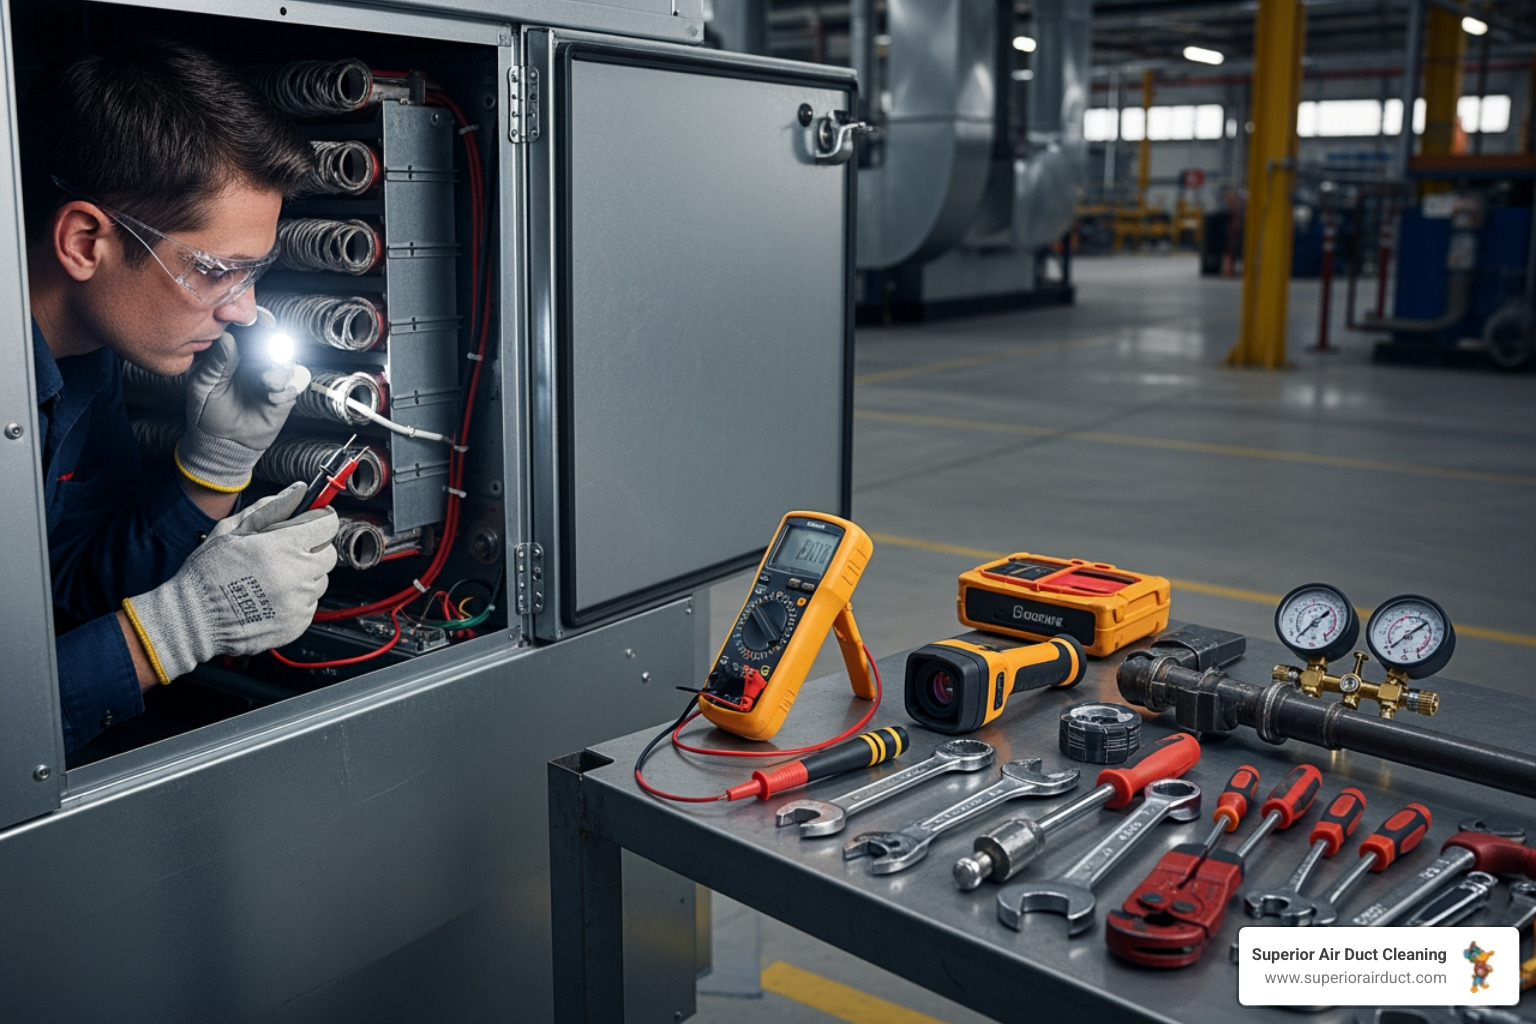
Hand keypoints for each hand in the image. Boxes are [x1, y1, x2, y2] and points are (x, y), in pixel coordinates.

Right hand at [121, 482, 338, 682]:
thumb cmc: (209, 573)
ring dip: (305, 576)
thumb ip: (271, 508)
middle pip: (329, 554)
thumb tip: (299, 491)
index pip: (327, 525)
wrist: (195, 619)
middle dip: (313, 549)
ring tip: (272, 577)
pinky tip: (271, 597)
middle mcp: (296, 575)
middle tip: (287, 551)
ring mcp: (299, 602)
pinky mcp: (298, 623)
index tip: (314, 520)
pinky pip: (310, 604)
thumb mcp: (233, 530)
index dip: (321, 519)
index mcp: (283, 546)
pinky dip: (296, 599)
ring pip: (320, 581)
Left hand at [175, 306, 312, 491]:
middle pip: (271, 339)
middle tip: (267, 347)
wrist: (222, 444)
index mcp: (232, 353)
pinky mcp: (282, 396)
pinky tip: (270, 395)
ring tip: (266, 380)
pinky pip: (291, 384)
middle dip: (271, 341)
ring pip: (285, 359)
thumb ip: (216, 363)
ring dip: (278, 367)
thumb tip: (228, 339)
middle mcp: (253, 361)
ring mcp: (269, 377)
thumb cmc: (206, 413)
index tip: (253, 321)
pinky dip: (283, 387)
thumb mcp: (203, 386)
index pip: (245, 330)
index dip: (251, 322)